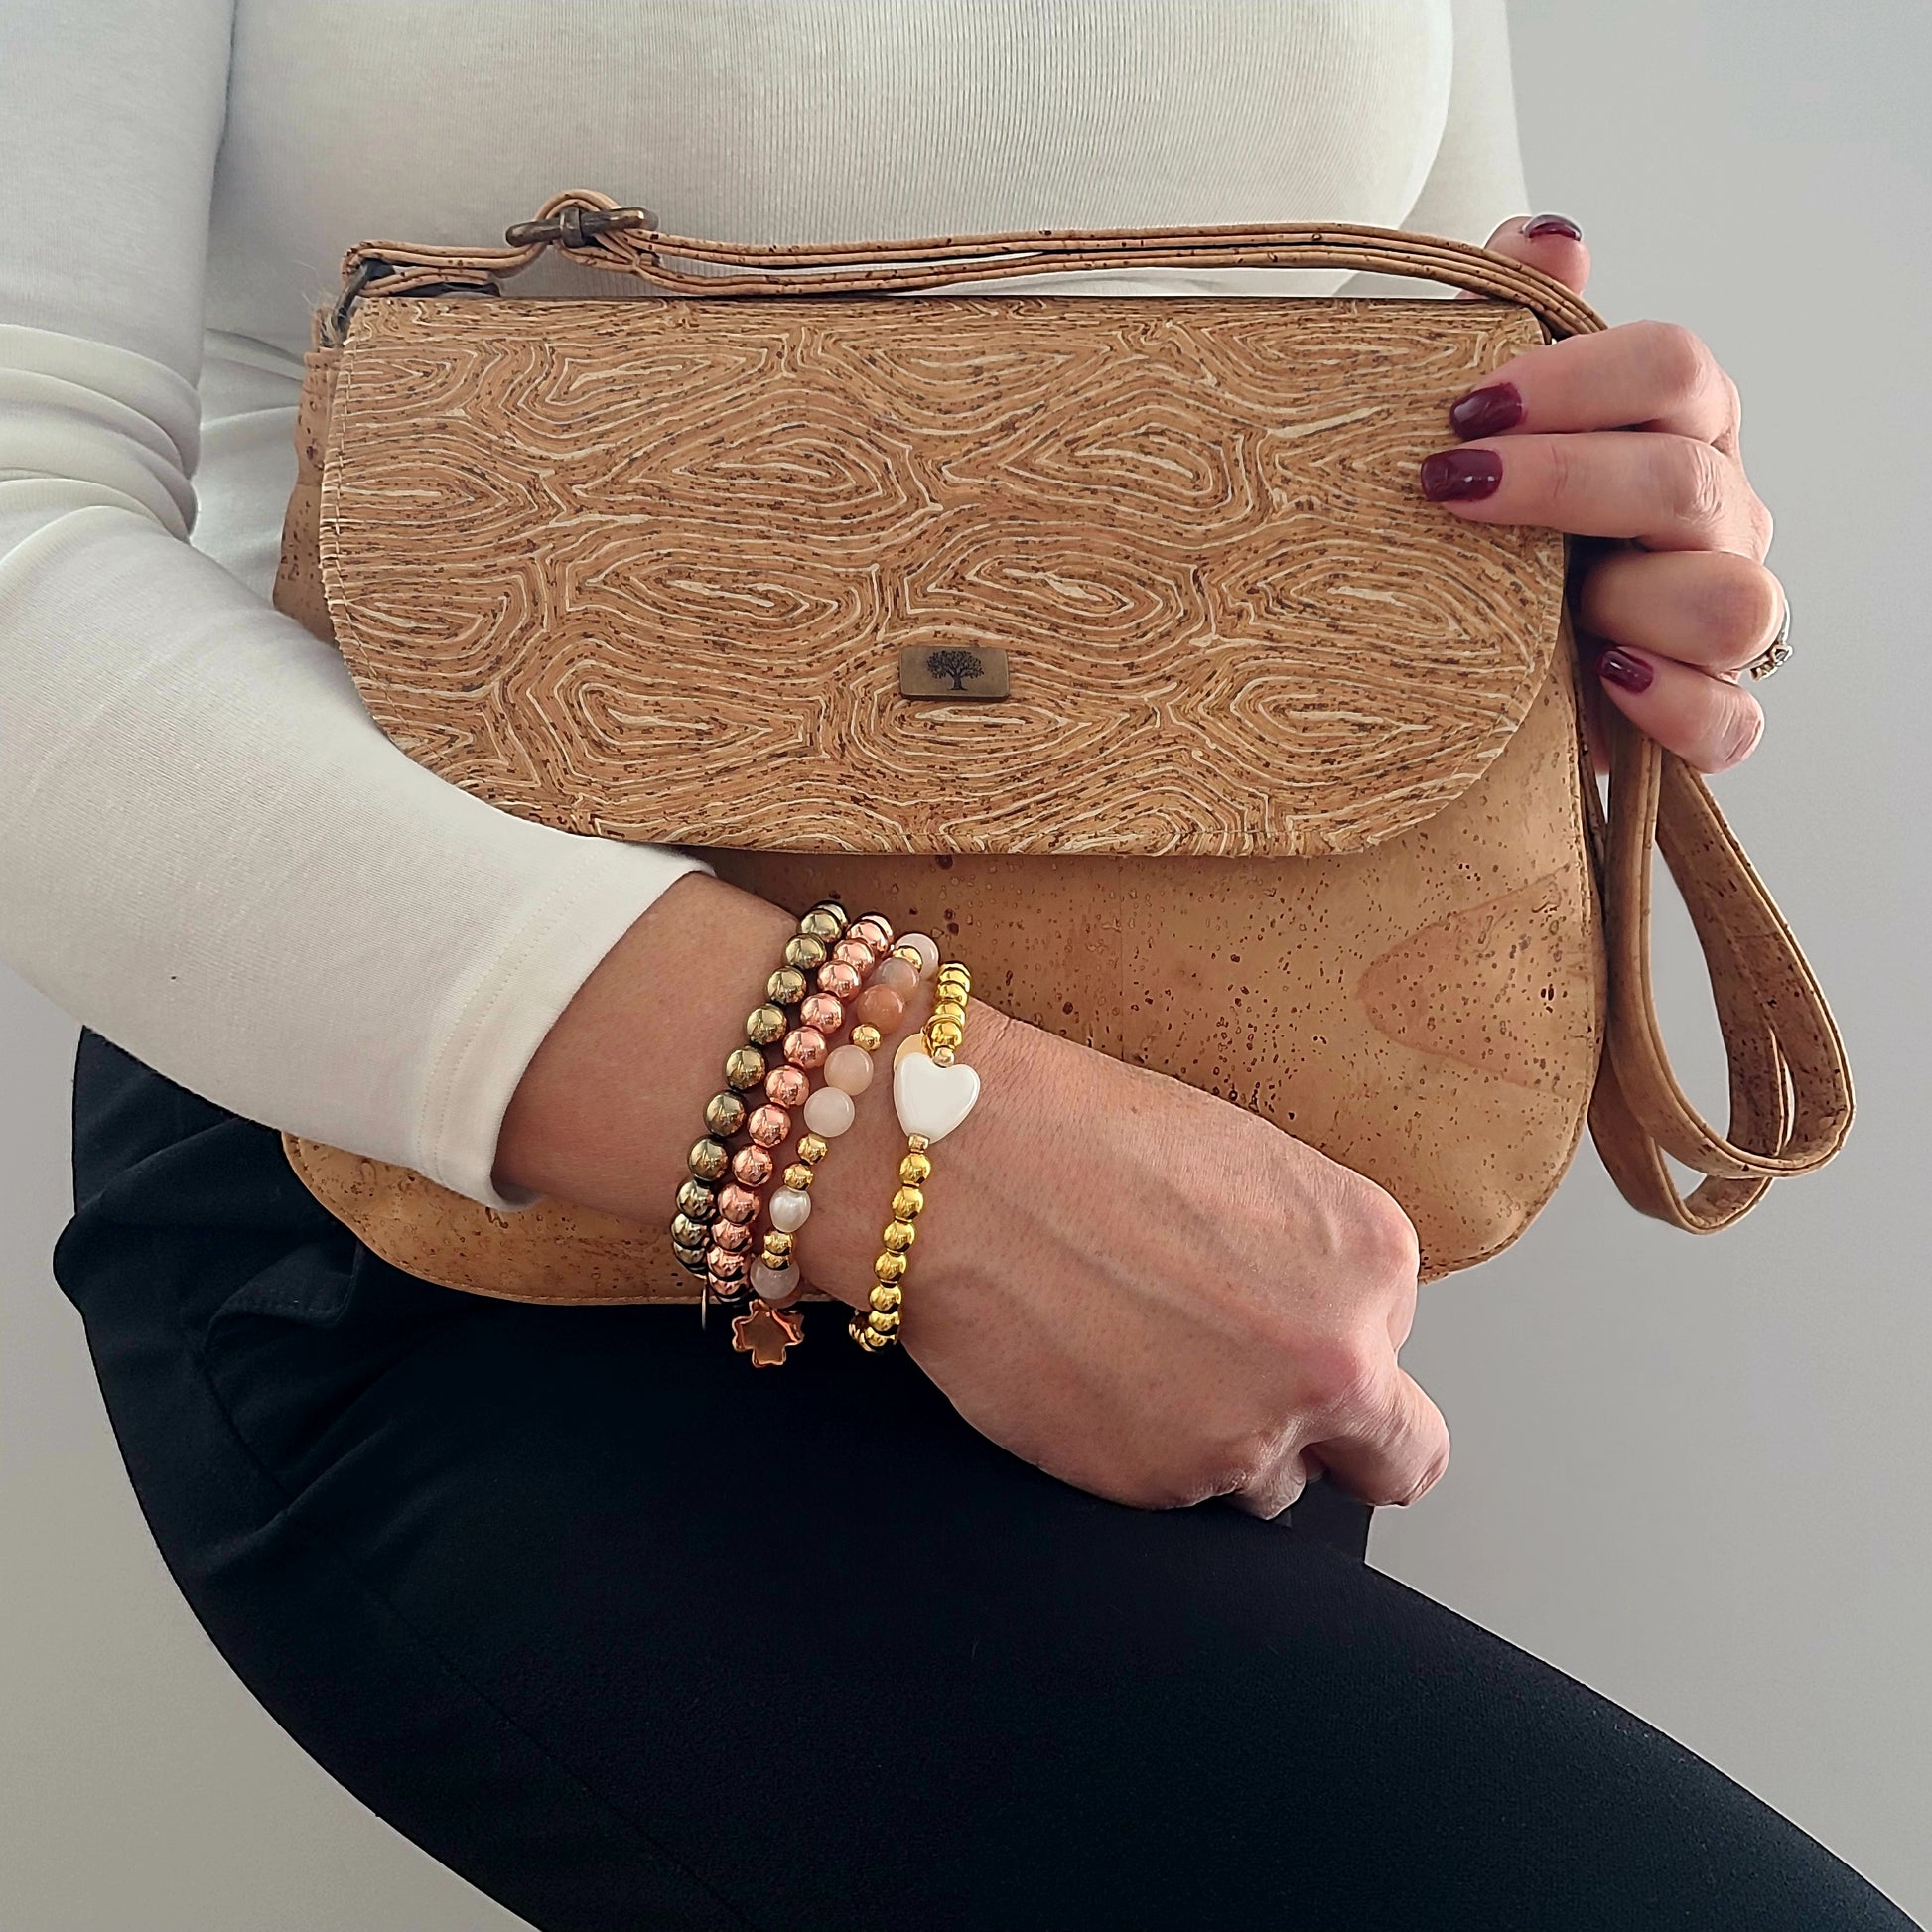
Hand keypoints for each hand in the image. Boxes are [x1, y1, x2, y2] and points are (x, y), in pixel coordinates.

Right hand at [499, 874, 1447, 1520]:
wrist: (955, 1165)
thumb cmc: (1082, 1132)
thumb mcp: (1246, 1168)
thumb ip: (1306, 1263)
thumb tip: (1308, 1320)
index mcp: (1373, 1259)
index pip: (1397, 1345)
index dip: (1328, 1334)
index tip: (1266, 1315)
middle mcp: (1338, 1359)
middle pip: (1389, 1458)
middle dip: (1336, 1439)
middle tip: (1255, 1396)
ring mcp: (1249, 1432)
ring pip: (1267, 1483)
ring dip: (1223, 1444)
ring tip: (1135, 1365)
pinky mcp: (1157, 1484)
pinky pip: (1176, 1493)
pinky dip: (1140, 1452)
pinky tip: (1086, 1375)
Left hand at [1420, 213, 1783, 775]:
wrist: (1478, 660)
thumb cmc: (1489, 524)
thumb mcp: (1485, 425)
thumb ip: (1513, 319)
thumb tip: (1547, 236)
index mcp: (1677, 430)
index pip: (1674, 368)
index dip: (1572, 379)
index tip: (1462, 409)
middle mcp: (1718, 517)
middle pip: (1687, 480)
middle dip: (1561, 483)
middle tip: (1447, 488)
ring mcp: (1722, 617)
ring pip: (1734, 603)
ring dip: (1629, 601)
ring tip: (1546, 612)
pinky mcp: (1708, 715)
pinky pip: (1731, 722)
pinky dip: (1676, 706)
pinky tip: (1602, 679)